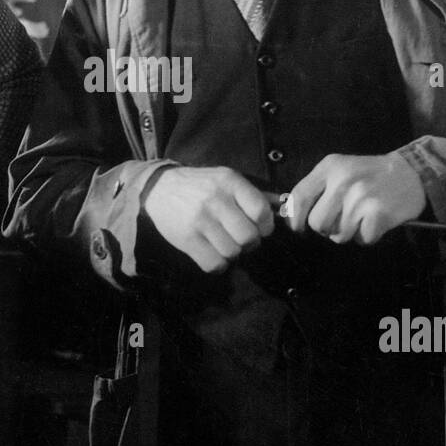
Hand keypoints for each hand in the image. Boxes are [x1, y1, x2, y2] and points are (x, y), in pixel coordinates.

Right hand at [140, 166, 273, 273]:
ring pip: (232, 253)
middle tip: (240, 239)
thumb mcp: (227, 180)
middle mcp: (216, 199)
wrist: (159, 188)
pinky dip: (218, 265)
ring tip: (224, 244)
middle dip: (249, 243)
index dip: (265, 226)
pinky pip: (214, 264)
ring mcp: (199, 220)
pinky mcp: (186, 239)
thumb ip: (255, 194)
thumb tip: (286, 207)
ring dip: (232, 254)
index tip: (259, 228)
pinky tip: (213, 254)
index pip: (261, 211)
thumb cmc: (201, 185)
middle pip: (249, 237)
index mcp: (230, 182)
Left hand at [282, 153, 425, 243]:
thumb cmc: (371, 174)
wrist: (412, 173)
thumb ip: (318, 188)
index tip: (298, 228)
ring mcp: (361, 197)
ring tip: (362, 217)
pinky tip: (375, 222)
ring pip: (339, 235)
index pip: (299, 196)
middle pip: (317, 223)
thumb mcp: (341, 169)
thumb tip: (291, 215)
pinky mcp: (378, 214)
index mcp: (330, 167)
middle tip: (343, 219)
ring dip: (350, 232)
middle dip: (328, 228)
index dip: (294, 218)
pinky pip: (361, 239)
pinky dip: (368, 236)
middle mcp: (343, 181)